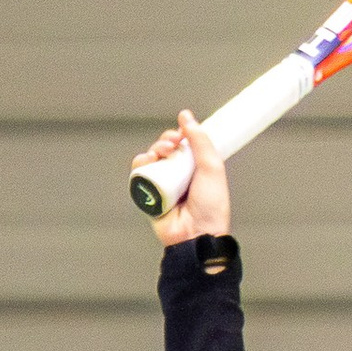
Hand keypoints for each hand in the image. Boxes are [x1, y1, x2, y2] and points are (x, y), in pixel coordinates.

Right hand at [134, 111, 230, 246]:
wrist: (197, 233)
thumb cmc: (211, 206)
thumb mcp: (212, 167)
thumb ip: (201, 141)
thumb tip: (187, 117)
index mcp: (195, 167)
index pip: (183, 144)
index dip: (179, 135)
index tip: (181, 133)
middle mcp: (178, 174)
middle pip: (164, 149)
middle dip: (165, 141)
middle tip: (172, 144)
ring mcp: (163, 184)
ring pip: (151, 159)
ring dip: (153, 150)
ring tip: (161, 154)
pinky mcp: (149, 193)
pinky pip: (139, 175)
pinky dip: (140, 165)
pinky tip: (147, 162)